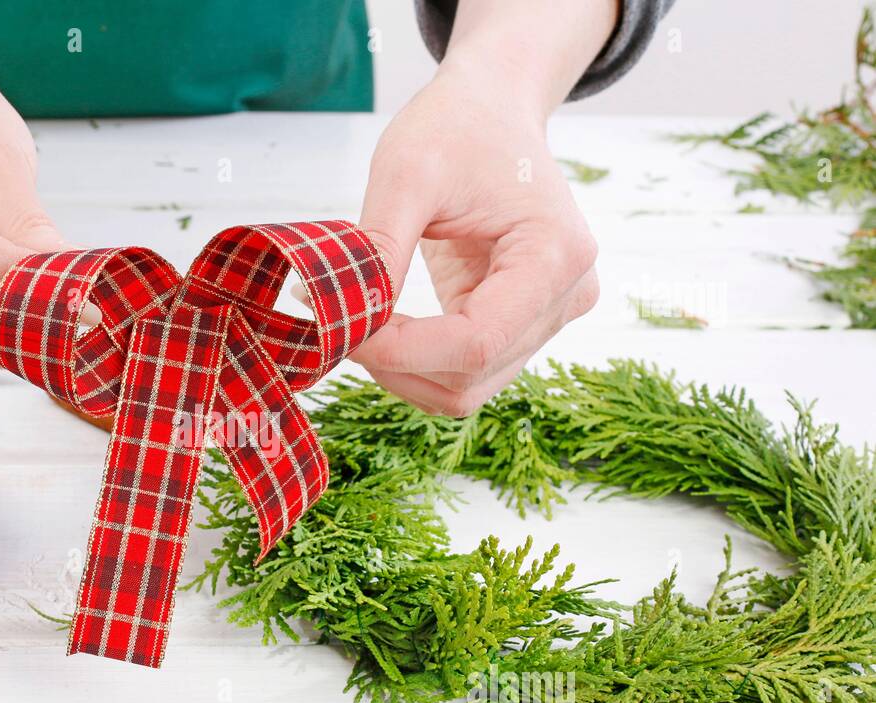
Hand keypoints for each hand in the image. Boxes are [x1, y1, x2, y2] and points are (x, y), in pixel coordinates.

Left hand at [354, 23, 607, 415]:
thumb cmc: (455, 128)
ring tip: (358, 322)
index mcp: (555, 254)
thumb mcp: (404, 174)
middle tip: (338, 325)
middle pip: (471, 375)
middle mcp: (568, 296)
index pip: (475, 342)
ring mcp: (551, 316)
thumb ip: (379, 250)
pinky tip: (384, 324)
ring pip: (466, 387)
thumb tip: (350, 321)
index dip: (401, 352)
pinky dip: (416, 363)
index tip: (343, 329)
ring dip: (404, 372)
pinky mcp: (524, 325)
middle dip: (397, 364)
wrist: (491, 110)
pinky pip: (464, 371)